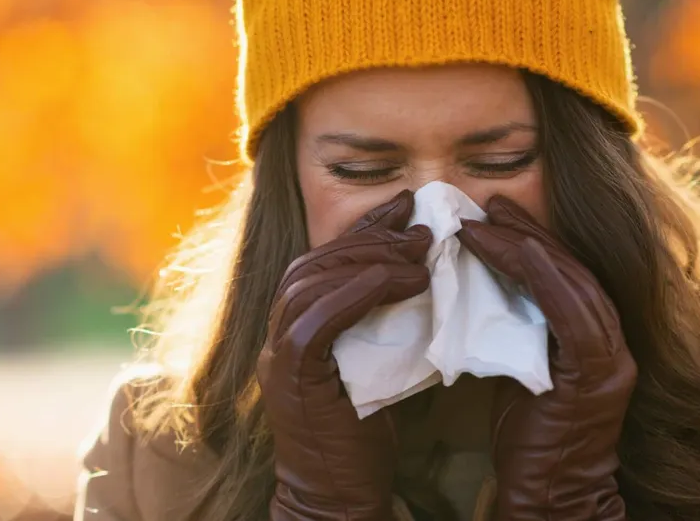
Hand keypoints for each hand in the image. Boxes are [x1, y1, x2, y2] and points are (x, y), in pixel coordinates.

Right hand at [258, 189, 432, 520]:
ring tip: (419, 255)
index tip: (405, 207)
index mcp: (295, 327)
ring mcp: (276, 356)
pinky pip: (314, 319)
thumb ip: (383, 321)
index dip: (364, 230)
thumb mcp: (377, 362)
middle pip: (314, 261)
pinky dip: (355, 293)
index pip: (323, 260)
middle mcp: (277, 335)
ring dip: (369, 260)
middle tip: (420, 228)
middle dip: (369, 238)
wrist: (337, 497)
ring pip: (311, 282)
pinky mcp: (289, 378)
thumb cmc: (363, 436)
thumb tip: (423, 274)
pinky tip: (397, 282)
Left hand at [458, 195, 636, 520]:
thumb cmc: (530, 440)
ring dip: (530, 247)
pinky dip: (548, 278)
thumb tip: (483, 287)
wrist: (550, 498)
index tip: (496, 214)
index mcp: (596, 342)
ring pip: (574, 285)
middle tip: (491, 204)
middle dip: (531, 233)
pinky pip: (575, 315)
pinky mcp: (595, 378)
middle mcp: (613, 346)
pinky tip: (521, 251)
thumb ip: (518, 331)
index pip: (567, 275)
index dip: (534, 240)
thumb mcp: (522, 371)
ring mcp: (610, 361)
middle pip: (573, 270)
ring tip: (491, 221)